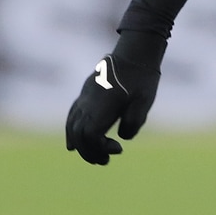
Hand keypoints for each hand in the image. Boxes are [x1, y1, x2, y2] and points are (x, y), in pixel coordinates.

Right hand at [65, 34, 163, 164]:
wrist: (134, 54)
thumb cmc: (142, 79)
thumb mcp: (144, 102)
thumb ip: (133, 122)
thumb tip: (122, 137)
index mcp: (102, 104)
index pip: (89, 134)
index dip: (99, 147)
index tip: (119, 148)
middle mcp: (88, 102)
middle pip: (78, 135)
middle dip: (89, 152)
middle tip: (106, 160)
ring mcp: (84, 98)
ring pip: (72, 127)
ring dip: (81, 145)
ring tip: (96, 157)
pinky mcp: (85, 95)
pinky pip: (72, 117)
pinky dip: (71, 133)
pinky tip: (72, 145)